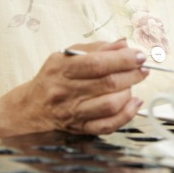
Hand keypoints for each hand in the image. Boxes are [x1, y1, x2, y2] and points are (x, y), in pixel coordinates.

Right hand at [4, 39, 147, 135]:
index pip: (97, 63)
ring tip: (133, 84)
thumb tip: (124, 44)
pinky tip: (134, 103)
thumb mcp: (68, 56)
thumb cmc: (54, 78)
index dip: (123, 59)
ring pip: (110, 105)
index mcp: (62, 69)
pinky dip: (126, 115)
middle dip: (132, 74)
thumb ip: (97, 48)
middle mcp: (66, 91)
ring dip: (129, 93)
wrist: (30, 108)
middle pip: (108, 83)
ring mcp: (73, 112)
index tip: (139, 55)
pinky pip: (107, 126)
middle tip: (143, 68)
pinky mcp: (80, 128)